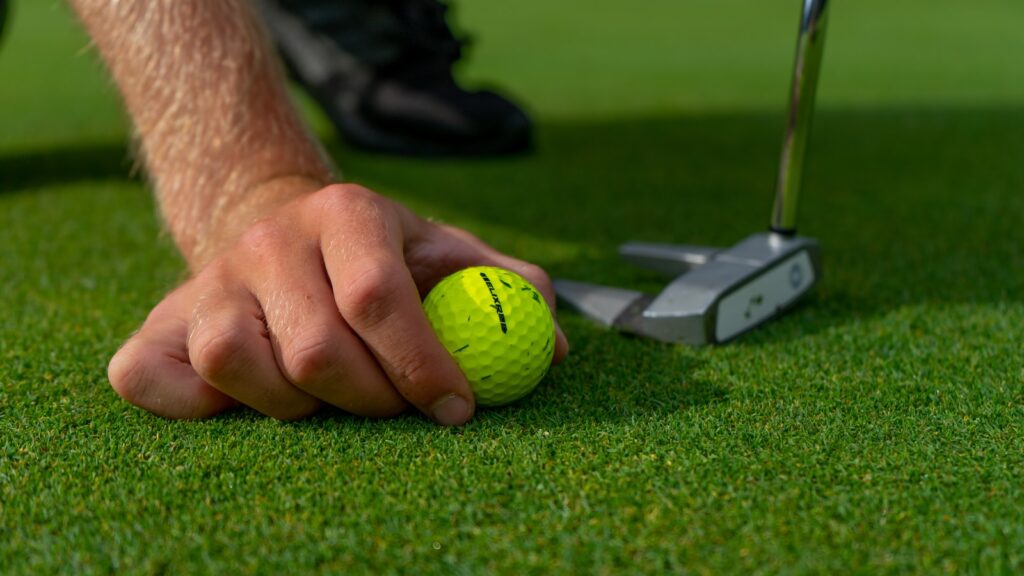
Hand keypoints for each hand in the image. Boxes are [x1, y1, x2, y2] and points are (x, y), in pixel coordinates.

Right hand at [108, 184, 568, 423]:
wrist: (274, 224)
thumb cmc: (373, 255)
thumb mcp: (441, 253)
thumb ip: (501, 288)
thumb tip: (554, 345)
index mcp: (346, 214)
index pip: (378, 296)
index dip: (421, 364)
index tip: (457, 410)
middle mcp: (268, 241)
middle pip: (315, 350)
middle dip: (371, 401)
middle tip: (397, 411)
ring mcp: (205, 282)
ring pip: (235, 364)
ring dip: (294, 406)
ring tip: (326, 397)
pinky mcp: (156, 323)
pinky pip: (150, 380)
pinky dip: (197, 409)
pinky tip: (244, 400)